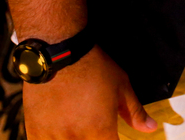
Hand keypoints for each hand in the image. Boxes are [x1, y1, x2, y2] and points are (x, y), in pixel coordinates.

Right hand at [22, 46, 155, 139]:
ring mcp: (52, 136)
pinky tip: (58, 130)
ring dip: (72, 139)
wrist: (59, 53)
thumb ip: (135, 111)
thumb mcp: (121, 86)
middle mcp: (75, 138)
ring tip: (74, 126)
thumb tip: (150, 128)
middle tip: (92, 128)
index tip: (111, 137)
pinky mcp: (34, 131)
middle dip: (93, 139)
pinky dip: (52, 139)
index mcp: (100, 130)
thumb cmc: (94, 67)